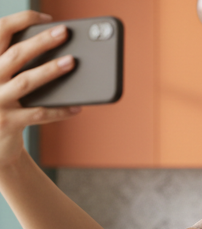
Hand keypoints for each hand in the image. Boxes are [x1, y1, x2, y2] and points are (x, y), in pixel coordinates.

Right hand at [0, 10, 79, 167]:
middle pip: (15, 54)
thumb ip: (19, 65)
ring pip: (26, 81)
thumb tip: (60, 53)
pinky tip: (78, 107)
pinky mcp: (7, 123)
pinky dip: (60, 110)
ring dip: (50, 71)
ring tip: (72, 62)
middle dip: (41, 41)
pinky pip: (39, 114)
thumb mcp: (4, 81)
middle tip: (64, 32)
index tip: (46, 17)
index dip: (21, 21)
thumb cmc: (5, 105)